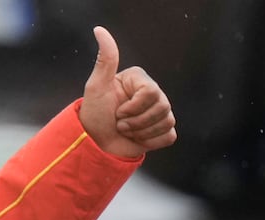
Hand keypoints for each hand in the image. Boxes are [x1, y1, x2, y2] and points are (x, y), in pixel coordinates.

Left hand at [78, 26, 176, 157]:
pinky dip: (151, 141)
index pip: (151, 92)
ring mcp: (160, 112)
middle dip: (136, 122)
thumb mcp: (96, 86)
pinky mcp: (163, 130)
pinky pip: (169, 136)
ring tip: (127, 130)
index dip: (134, 107)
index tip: (118, 111)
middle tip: (120, 123)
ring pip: (166, 121)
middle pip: (162, 107)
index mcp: (140, 80)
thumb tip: (99, 30)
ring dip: (141, 132)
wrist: (97, 143)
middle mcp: (153, 93)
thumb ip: (105, 59)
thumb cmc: (95, 114)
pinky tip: (138, 138)